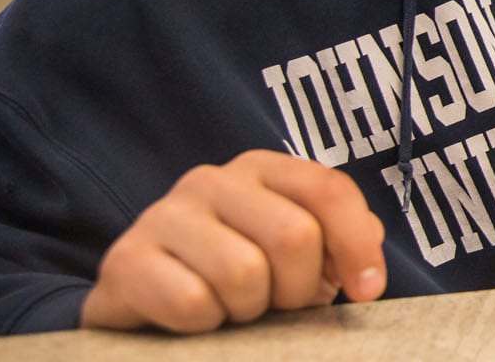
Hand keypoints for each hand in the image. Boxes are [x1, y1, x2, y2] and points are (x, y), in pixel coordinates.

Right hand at [80, 150, 385, 333]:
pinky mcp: (125, 261)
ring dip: (248, 310)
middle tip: (276, 304)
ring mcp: (163, 215)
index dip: (358, 246)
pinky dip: (206, 326)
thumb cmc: (237, 278)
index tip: (367, 291)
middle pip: (294, 236)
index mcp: (262, 168)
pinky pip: (193, 303)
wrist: (146, 307)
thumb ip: (340, 241)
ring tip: (233, 309)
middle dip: (298, 288)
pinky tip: (197, 320)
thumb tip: (369, 252)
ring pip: (243, 272)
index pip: (329, 191)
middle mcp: (211, 180)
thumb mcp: (297, 256)